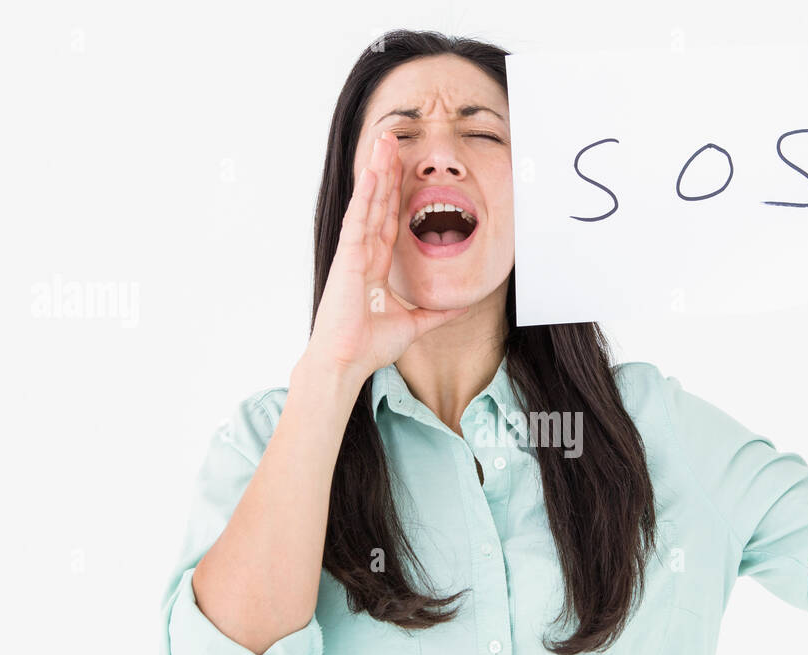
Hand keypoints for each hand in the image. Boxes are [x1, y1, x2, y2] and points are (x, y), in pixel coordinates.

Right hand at [302, 131, 468, 381]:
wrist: (347, 363)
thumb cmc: (369, 347)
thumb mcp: (415, 324)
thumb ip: (437, 313)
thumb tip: (461, 306)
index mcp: (375, 266)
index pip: (388, 220)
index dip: (395, 192)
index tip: (402, 167)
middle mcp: (363, 254)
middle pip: (378, 203)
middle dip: (386, 170)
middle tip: (392, 138)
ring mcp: (353, 254)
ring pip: (368, 203)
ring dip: (376, 171)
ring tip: (383, 141)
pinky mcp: (346, 259)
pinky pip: (358, 220)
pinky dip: (364, 195)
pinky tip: (371, 171)